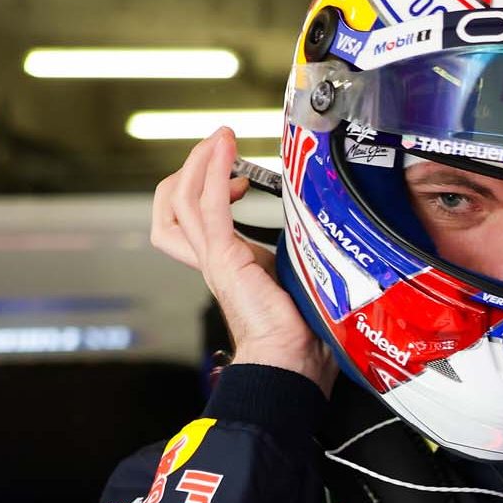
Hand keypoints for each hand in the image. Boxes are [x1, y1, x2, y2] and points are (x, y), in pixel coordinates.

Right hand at [151, 127, 336, 394]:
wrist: (294, 364)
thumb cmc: (306, 335)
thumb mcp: (302, 276)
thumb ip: (302, 250)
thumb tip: (328, 225)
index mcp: (231, 265)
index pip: (196, 219)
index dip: (210, 188)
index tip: (243, 175)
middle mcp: (215, 259)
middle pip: (174, 206)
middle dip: (193, 169)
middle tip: (220, 145)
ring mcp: (215, 258)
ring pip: (182, 199)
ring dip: (200, 162)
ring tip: (220, 138)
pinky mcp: (223, 258)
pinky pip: (208, 205)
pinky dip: (214, 172)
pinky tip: (227, 149)